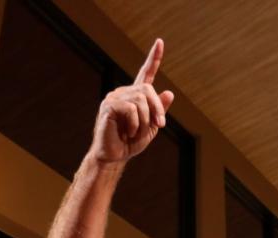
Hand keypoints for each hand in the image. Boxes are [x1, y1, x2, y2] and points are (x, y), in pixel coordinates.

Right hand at [89, 39, 174, 164]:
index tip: (160, 42)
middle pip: (148, 90)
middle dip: (157, 109)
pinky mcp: (108, 106)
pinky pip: (130, 109)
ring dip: (145, 120)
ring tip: (137, 132)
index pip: (146, 73)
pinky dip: (135, 123)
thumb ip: (159, 111)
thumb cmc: (130, 142)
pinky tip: (129, 132)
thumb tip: (169, 92)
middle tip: (160, 125)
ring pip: (141, 100)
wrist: (114, 156)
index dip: (154, 58)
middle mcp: (124, 92)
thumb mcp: (151, 127)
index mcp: (136, 96)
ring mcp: (115, 97)